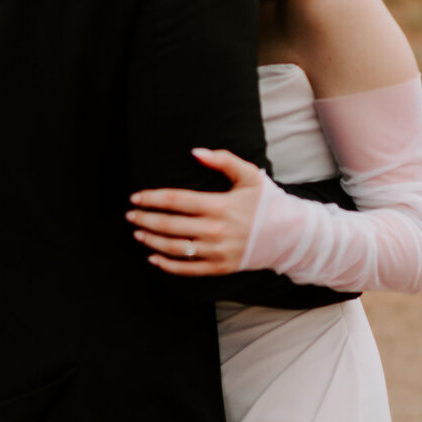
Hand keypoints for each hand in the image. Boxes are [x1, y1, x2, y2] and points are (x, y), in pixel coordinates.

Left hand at [127, 148, 265, 274]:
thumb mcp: (250, 175)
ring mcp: (217, 252)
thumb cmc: (268, 203)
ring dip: (152, 241)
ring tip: (137, 232)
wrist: (291, 236)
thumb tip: (195, 152)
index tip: (136, 197)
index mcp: (220, 206)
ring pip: (175, 248)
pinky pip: (188, 269)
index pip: (176, 201)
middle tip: (130, 215)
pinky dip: (167, 266)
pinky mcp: (221, 268)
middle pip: (170, 225)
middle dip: (146, 219)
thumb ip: (223, 160)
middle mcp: (216, 231)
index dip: (152, 198)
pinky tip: (153, 258)